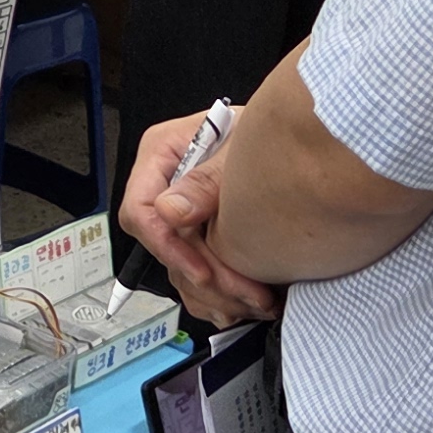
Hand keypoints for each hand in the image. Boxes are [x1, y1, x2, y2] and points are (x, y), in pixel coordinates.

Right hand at [120, 114, 283, 325]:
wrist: (292, 135)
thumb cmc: (265, 130)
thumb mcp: (239, 145)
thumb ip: (207, 178)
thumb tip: (171, 212)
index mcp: (160, 155)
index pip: (140, 210)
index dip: (167, 247)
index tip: (203, 273)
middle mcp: (163, 185)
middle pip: (166, 246)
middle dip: (207, 277)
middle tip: (248, 294)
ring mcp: (180, 211)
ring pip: (182, 267)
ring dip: (218, 293)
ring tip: (258, 302)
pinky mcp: (198, 231)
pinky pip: (196, 273)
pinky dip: (220, 295)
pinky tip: (246, 303)